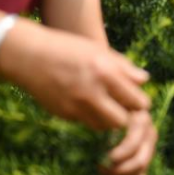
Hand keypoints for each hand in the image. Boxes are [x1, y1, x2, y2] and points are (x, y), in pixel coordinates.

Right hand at [0, 21, 150, 129]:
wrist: (29, 56)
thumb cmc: (68, 48)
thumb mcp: (98, 50)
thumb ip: (124, 67)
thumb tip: (144, 80)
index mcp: (105, 72)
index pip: (136, 101)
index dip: (139, 102)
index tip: (136, 99)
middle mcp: (92, 92)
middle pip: (122, 121)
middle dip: (125, 115)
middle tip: (122, 106)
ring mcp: (76, 106)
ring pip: (103, 126)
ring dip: (108, 119)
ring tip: (105, 104)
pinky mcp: (64, 114)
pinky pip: (86, 122)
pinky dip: (90, 116)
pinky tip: (86, 102)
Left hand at [100, 110, 157, 174]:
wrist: (113, 117)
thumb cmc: (107, 113)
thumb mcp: (109, 114)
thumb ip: (109, 121)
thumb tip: (108, 133)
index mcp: (142, 119)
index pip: (136, 142)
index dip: (123, 152)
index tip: (109, 158)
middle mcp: (150, 134)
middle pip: (140, 161)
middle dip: (120, 170)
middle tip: (101, 168)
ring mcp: (149, 149)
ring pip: (139, 171)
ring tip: (103, 172)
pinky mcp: (145, 163)